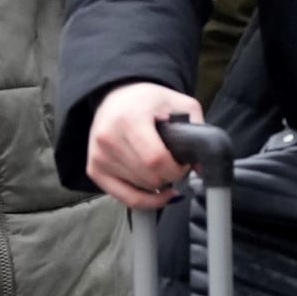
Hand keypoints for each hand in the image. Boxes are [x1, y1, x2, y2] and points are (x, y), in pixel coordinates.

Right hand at [84, 81, 202, 206]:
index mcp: (129, 119)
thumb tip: (202, 167)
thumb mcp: (180, 104)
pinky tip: (158, 193)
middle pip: (149, 178)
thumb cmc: (149, 101)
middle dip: (169, 176)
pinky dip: (146, 200)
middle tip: (174, 164)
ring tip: (159, 167)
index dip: (176, 169)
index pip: (155, 159)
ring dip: (157, 184)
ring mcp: (98, 156)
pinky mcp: (94, 169)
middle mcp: (108, 138)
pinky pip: (125, 198)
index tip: (183, 164)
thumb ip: (196, 130)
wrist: (116, 95)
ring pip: (140, 189)